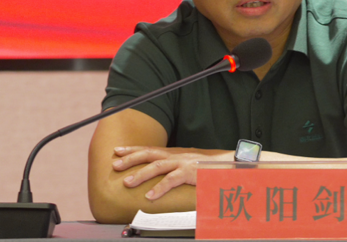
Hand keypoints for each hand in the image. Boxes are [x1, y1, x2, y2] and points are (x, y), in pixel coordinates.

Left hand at [112, 146, 229, 200]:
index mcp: (175, 154)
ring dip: (140, 174)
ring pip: (157, 166)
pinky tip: (150, 196)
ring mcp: (183, 163)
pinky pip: (171, 180)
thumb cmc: (210, 168)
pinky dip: (159, 188)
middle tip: (115, 164)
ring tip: (127, 182)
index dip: (133, 150)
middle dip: (130, 158)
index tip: (117, 151)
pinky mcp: (190, 173)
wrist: (231, 164)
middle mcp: (177, 156)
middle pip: (149, 154)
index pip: (150, 149)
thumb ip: (176, 169)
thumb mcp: (189, 166)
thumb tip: (162, 177)